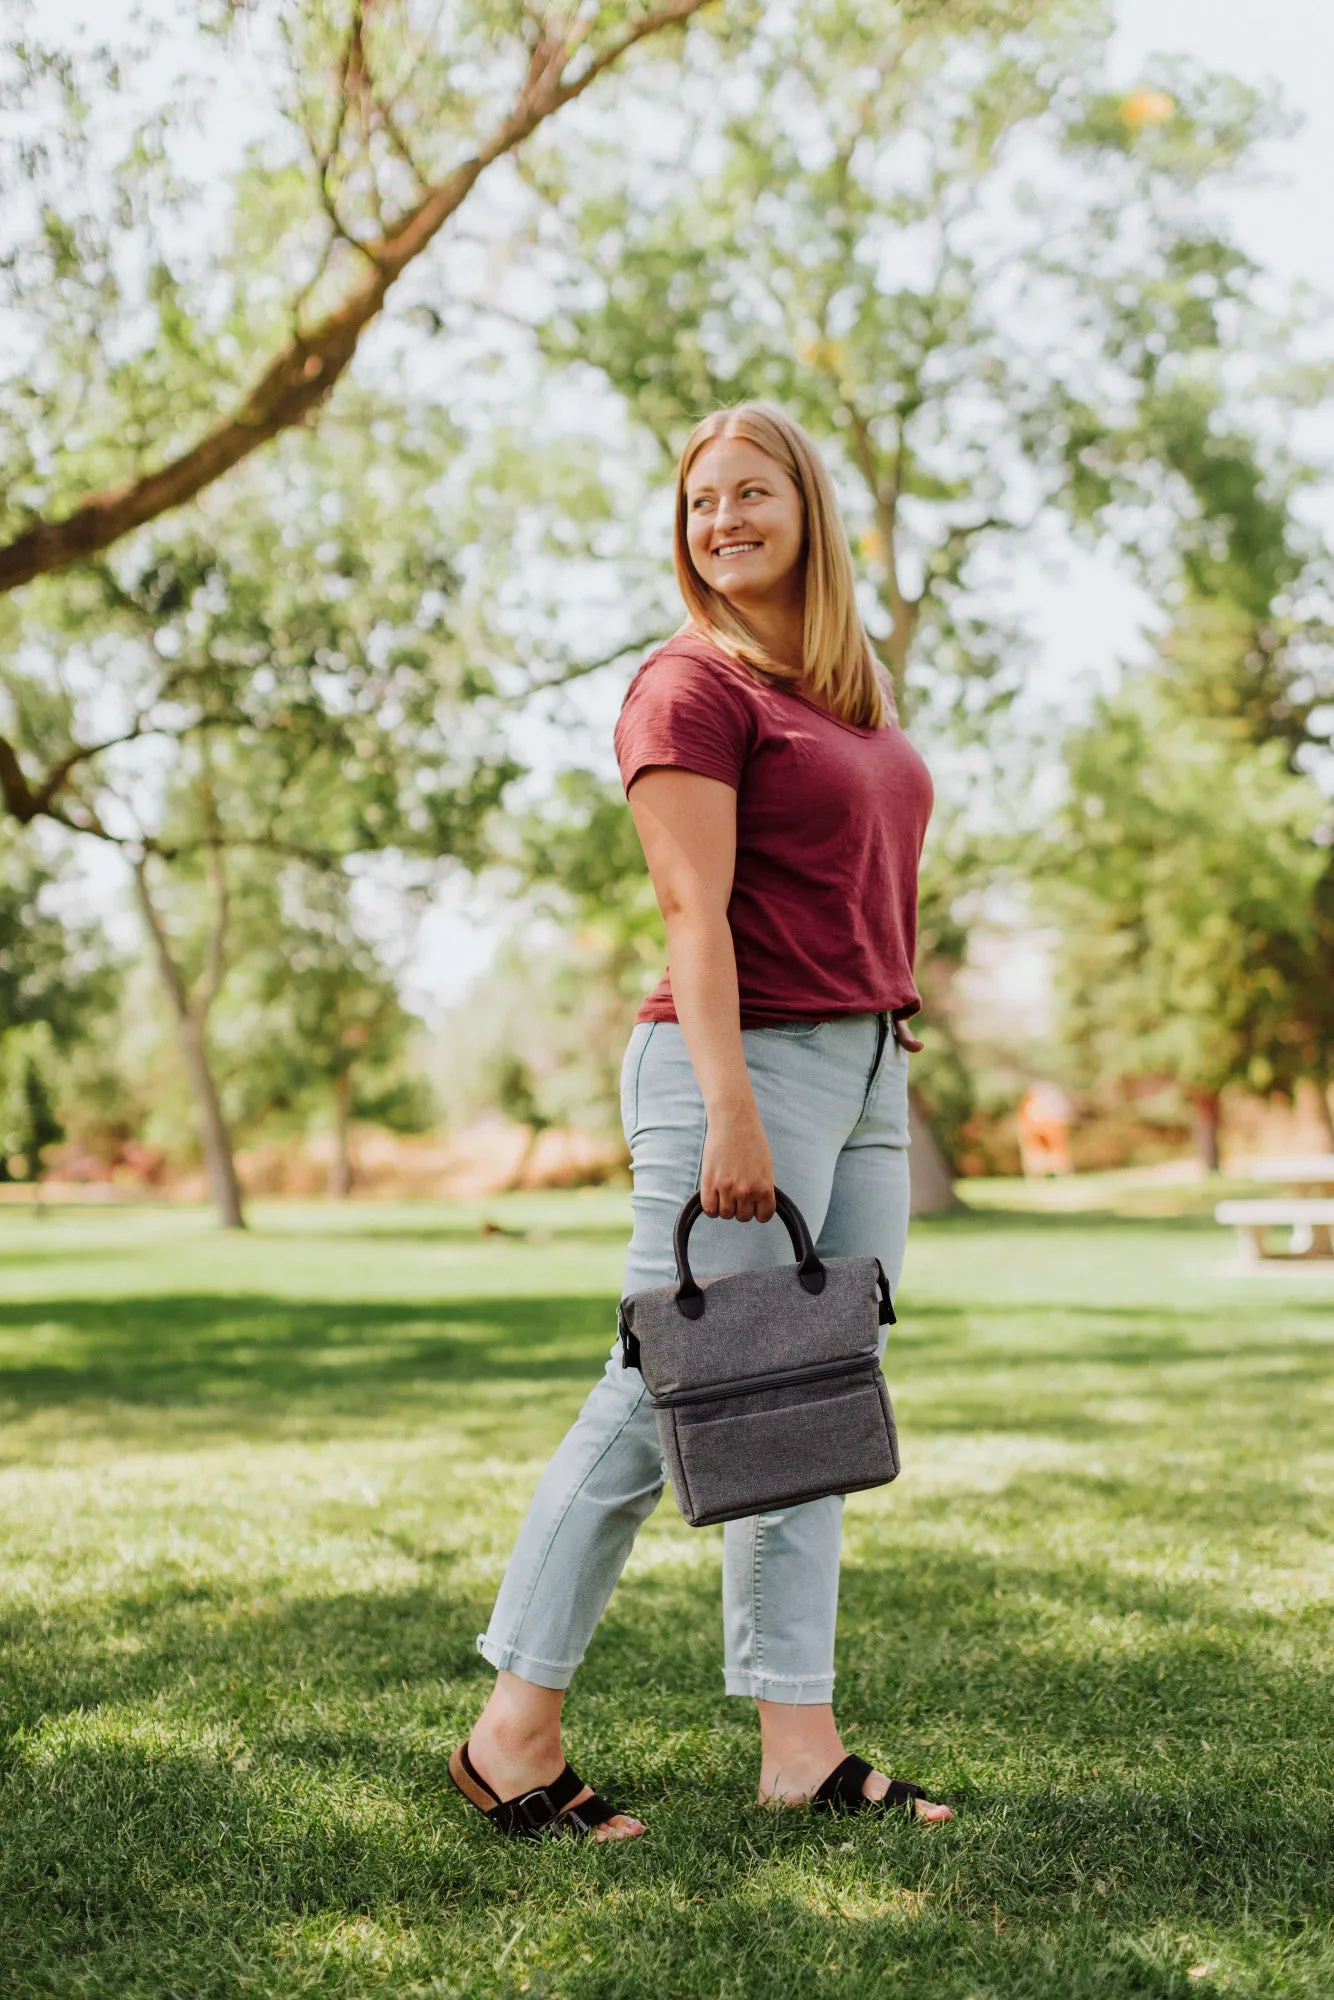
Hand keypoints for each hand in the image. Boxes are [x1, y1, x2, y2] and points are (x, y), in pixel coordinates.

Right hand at [700, 1104, 775, 1222]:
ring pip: (726, 1214)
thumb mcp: (766, 1166)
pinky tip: (713, 1196)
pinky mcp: (709, 1183)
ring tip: (724, 1192)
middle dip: (740, 1207)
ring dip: (725, 1207)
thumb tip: (761, 1203)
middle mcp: (747, 1191)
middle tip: (737, 1193)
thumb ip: (764, 1186)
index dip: (758, 1211)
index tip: (753, 1206)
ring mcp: (727, 1188)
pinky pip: (710, 1209)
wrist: (733, 1122)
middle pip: (742, 1217)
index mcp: (764, 1187)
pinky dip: (711, 1207)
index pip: (763, 1216)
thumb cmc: (751, 1140)